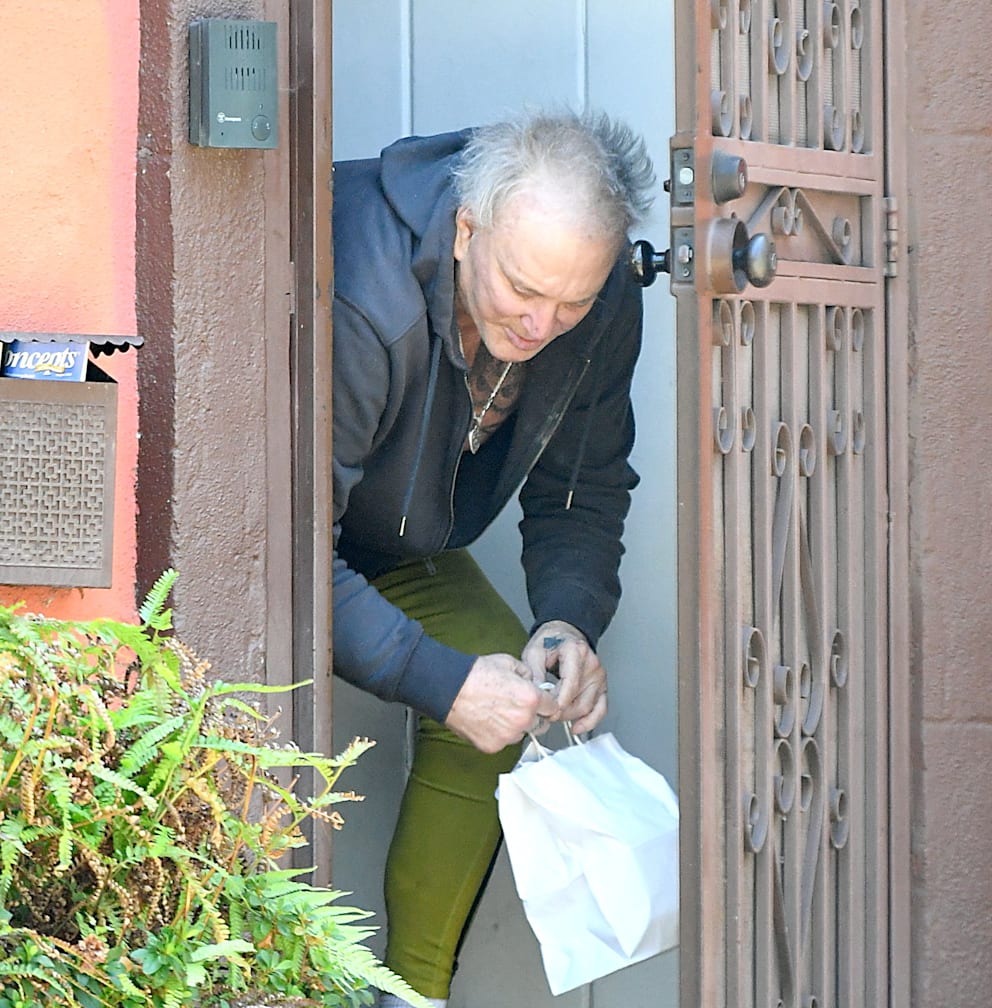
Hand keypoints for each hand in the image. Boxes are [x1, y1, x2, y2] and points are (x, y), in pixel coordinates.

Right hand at [445, 653, 558, 753]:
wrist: (449, 688)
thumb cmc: (475, 674)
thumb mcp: (508, 662)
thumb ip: (528, 674)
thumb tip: (533, 682)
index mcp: (530, 699)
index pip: (552, 707)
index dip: (545, 702)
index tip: (540, 702)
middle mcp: (522, 720)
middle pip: (539, 723)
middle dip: (531, 714)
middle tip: (514, 704)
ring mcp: (507, 735)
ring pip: (521, 733)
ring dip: (515, 725)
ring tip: (497, 710)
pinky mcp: (493, 746)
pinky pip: (503, 741)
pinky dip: (498, 733)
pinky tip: (487, 719)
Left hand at [522, 620, 607, 734]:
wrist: (563, 635)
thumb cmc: (549, 642)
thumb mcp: (534, 652)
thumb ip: (534, 673)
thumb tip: (537, 695)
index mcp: (576, 651)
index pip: (571, 684)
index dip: (558, 702)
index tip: (546, 710)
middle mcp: (592, 663)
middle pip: (579, 699)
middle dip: (561, 712)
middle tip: (545, 714)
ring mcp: (599, 675)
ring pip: (588, 707)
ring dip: (570, 716)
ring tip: (554, 715)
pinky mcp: (602, 685)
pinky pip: (601, 708)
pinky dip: (590, 721)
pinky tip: (577, 727)